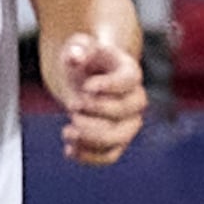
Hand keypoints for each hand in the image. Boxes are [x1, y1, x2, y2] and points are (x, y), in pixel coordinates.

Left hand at [53, 29, 146, 164]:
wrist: (87, 79)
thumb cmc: (85, 61)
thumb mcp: (79, 47)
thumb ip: (78, 49)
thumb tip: (76, 57)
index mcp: (129, 72)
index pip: (128, 81)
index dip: (109, 86)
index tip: (86, 87)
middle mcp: (135, 100)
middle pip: (123, 111)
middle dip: (94, 110)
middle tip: (73, 105)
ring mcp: (128, 123)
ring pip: (117, 138)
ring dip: (90, 137)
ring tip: (67, 130)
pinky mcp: (117, 142)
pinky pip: (109, 156)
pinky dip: (88, 156)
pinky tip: (69, 149)